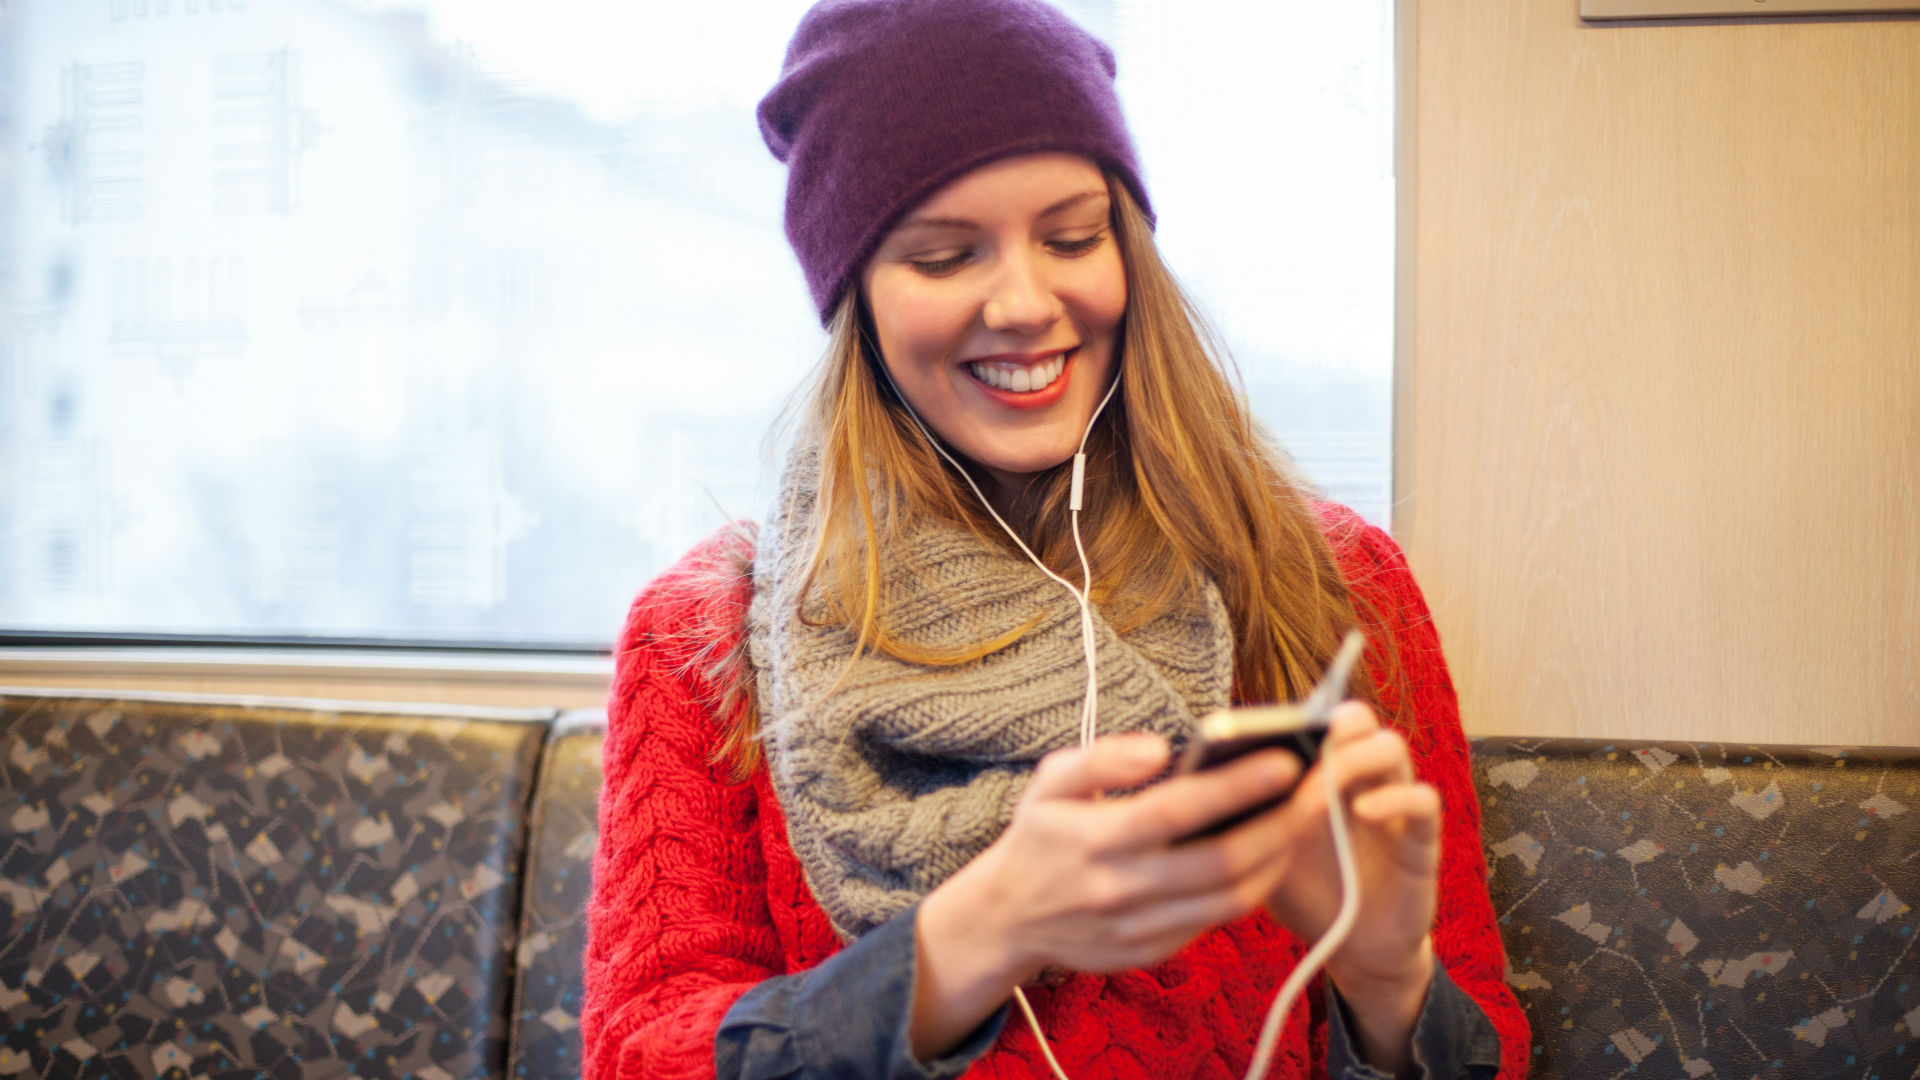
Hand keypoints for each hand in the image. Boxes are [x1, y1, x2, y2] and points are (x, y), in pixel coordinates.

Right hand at [911, 731, 1302, 1058]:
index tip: (1286, 759)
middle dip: (1283, 823)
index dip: (1237, 785)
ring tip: (1307, 818)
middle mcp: (1123, 888)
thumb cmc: (1039, 838)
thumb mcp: (1049, 782)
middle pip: (1223, 860)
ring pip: (1231, 898)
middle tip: (1322, 789)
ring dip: (1279, 858)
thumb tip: (1160, 747)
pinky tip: (1272, 853)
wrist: (1006, 919)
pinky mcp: (1153, 952)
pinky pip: (1217, 919)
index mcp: (1098, 840)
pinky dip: (1253, 887)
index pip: (1180, 809)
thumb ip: (1102, 759)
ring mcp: (1141, 927)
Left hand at [1262, 702, 1440, 1073]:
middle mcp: (1359, 776)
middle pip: (1358, 718)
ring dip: (1357, 757)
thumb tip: (1201, 783)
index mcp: (1318, 770)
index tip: (1268, 730)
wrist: (1348, 946)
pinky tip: (1362, 811)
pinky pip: (1423, 798)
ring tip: (1322, 787)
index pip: (1316, 716)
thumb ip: (1247, 813)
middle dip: (1332, 722)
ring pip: (1392, 746)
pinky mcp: (1421, 837)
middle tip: (1306, 744)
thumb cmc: (1301, 889)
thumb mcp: (1264, 848)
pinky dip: (1394, 797)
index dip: (1295, 714)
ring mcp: (1392, 801)